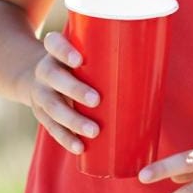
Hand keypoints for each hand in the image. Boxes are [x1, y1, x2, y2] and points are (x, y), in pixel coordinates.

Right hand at [15, 31, 98, 154]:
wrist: (33, 76)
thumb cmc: (76, 64)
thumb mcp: (83, 51)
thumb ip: (110, 52)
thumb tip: (158, 52)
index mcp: (54, 51)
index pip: (53, 44)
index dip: (63, 50)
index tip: (79, 60)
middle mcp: (44, 71)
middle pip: (54, 78)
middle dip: (74, 90)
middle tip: (97, 100)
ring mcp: (40, 94)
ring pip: (53, 107)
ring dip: (72, 121)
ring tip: (94, 131)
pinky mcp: (42, 114)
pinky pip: (52, 128)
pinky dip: (66, 138)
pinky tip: (80, 148)